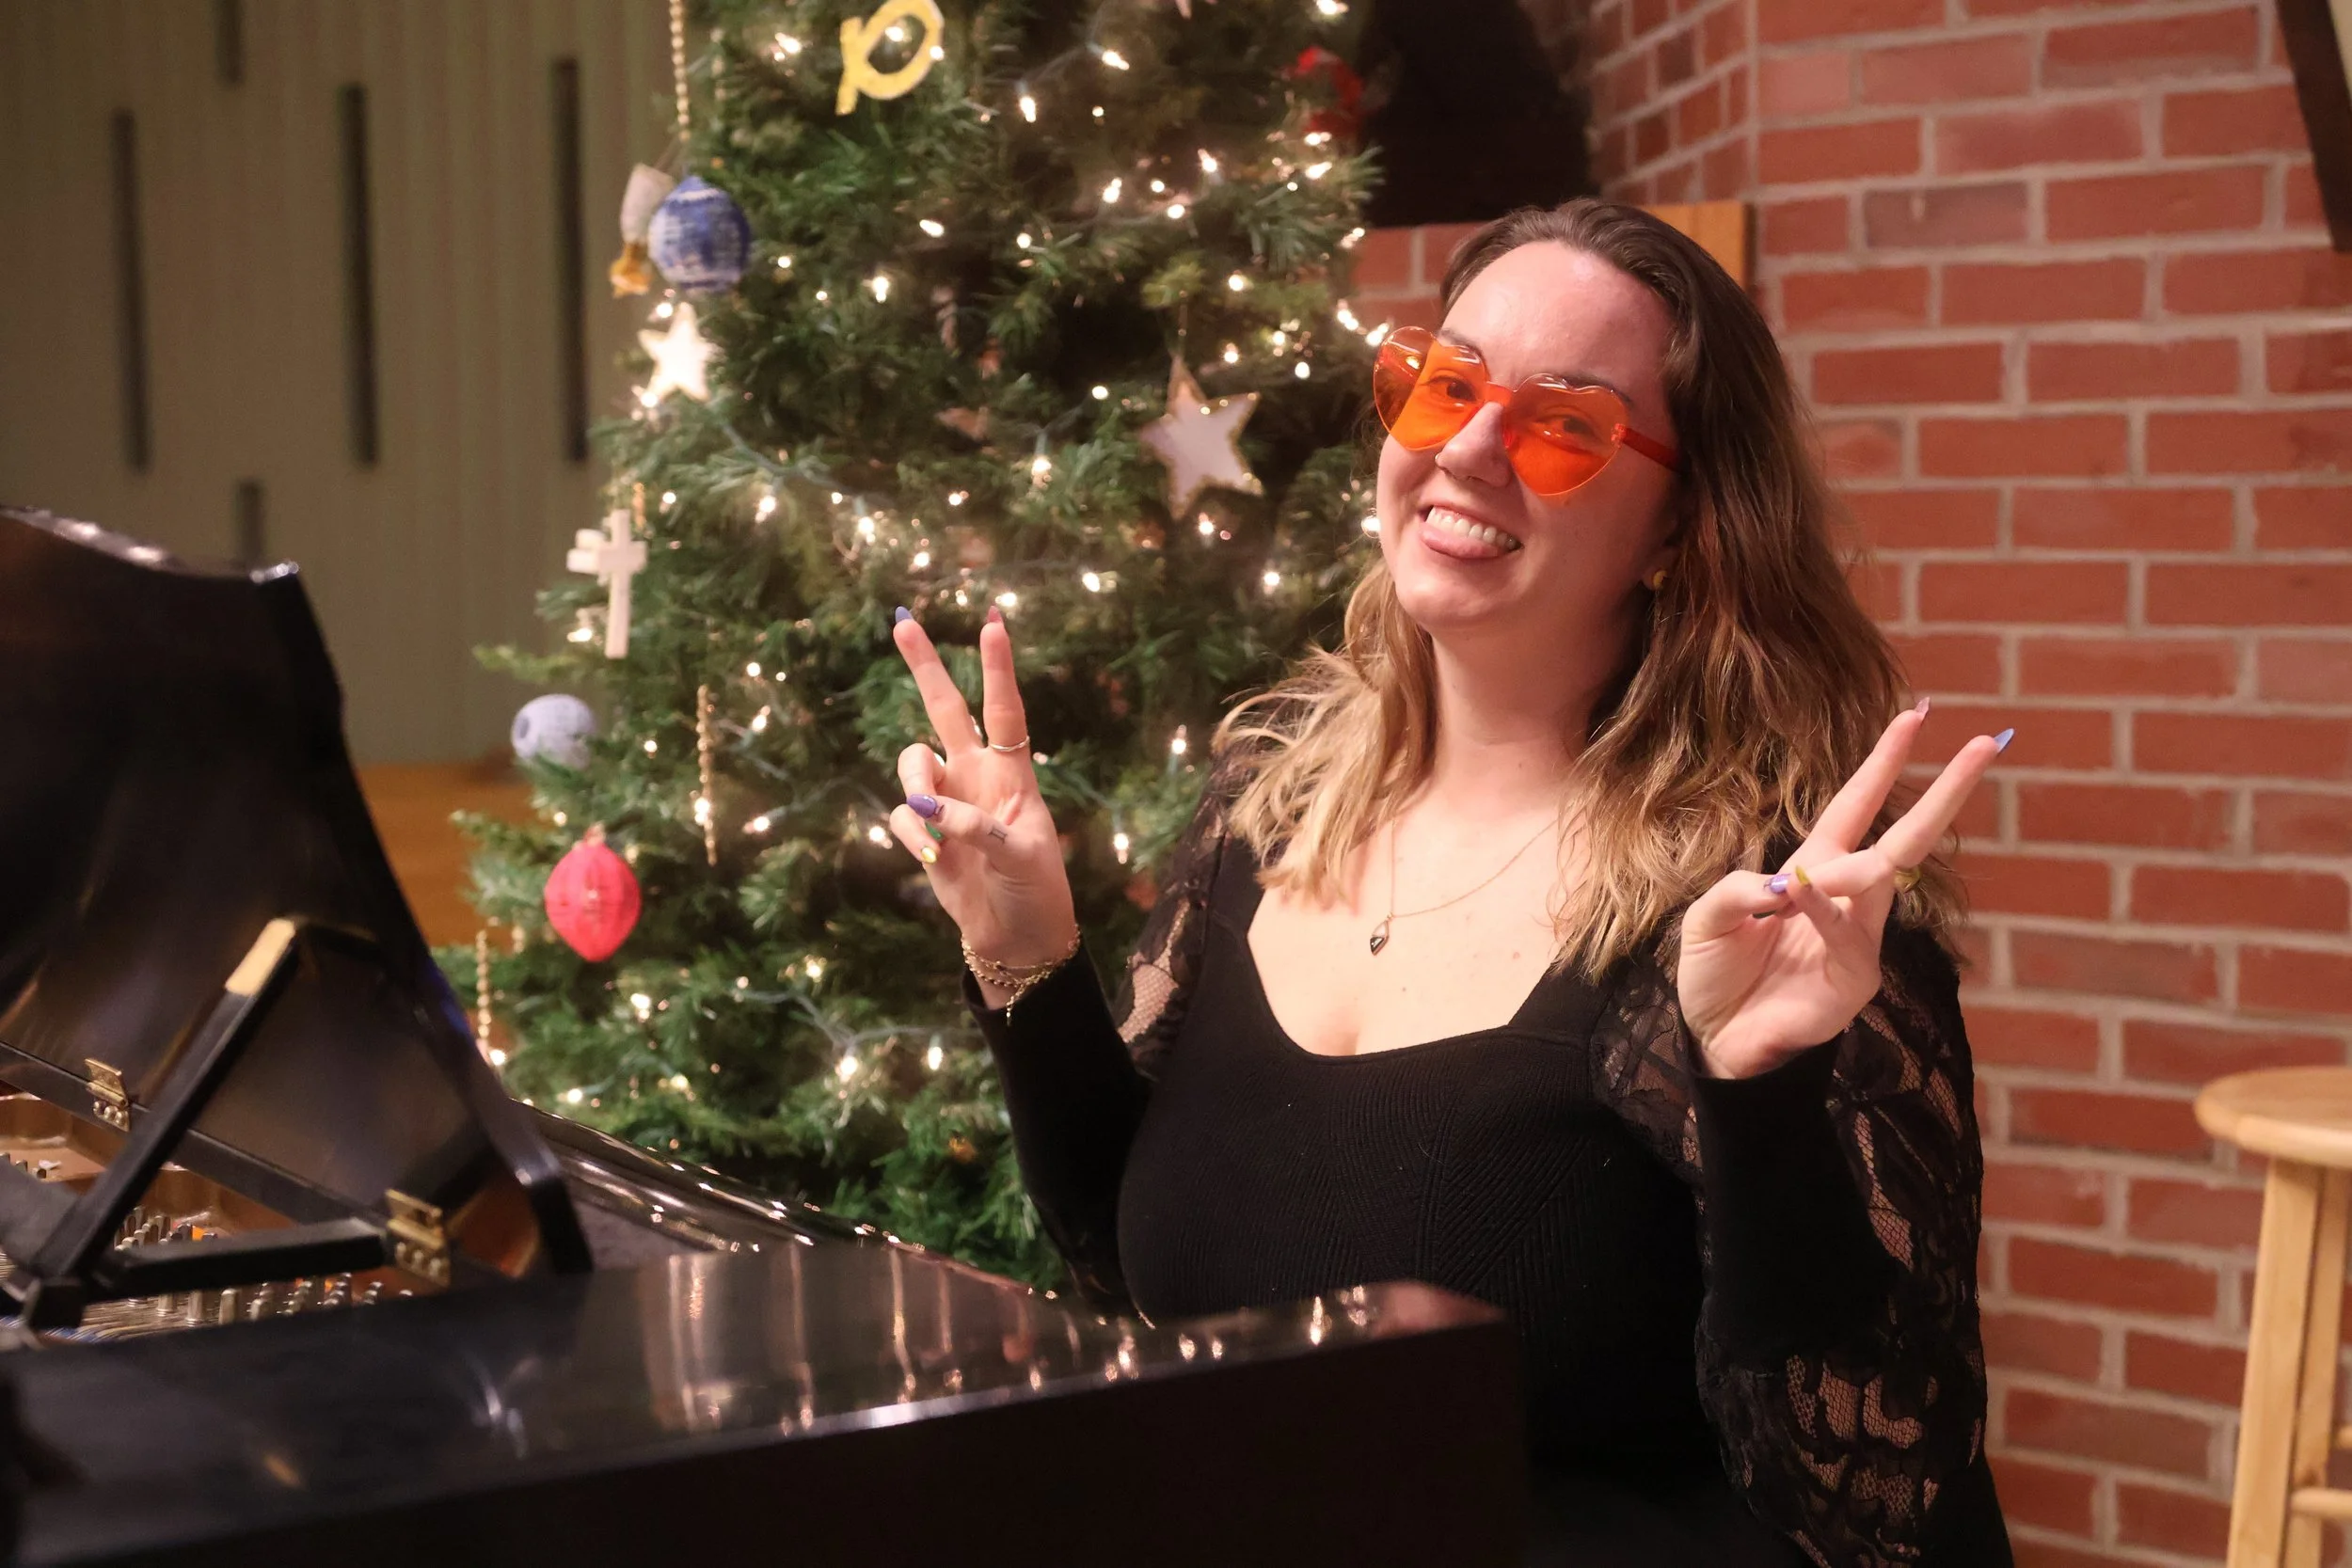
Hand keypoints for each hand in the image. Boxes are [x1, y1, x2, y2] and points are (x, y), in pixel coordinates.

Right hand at [887, 609, 1077, 1005]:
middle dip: (924, 666)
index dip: (998, 668)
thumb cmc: (1036, 890)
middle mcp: (976, 776)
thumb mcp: (1021, 856)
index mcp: (1012, 772)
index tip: (993, 622)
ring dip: (914, 785)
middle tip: (902, 620)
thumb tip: (927, 806)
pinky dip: (911, 834)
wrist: (1018, 936)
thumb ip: (975, 826)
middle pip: (945, 708)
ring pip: (911, 763)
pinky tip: (933, 858)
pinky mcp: (924, 833)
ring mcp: (946, 801)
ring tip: (934, 832)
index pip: (1004, 710)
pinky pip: (901, 815)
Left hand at [1676, 704, 2005, 1079]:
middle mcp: (1846, 899)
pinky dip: (1820, 908)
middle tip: (1980, 745)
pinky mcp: (1854, 978)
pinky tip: (1796, 888)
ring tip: (1848, 853)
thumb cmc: (1716, 976)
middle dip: (1944, 793)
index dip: (1882, 763)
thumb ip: (1739, 889)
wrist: (1716, 1043)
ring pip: (1884, 880)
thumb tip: (1785, 880)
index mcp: (1812, 871)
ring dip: (1875, 855)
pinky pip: (1845, 932)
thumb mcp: (1709, 918)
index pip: (1856, 807)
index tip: (1914, 715)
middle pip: (1905, 836)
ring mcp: (1859, 939)